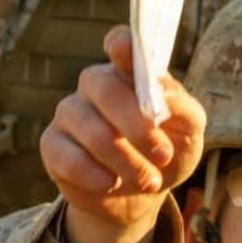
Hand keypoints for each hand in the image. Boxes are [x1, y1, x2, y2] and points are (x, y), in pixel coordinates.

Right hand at [40, 26, 203, 242]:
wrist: (140, 196)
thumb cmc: (166, 153)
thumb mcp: (188, 133)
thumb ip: (183, 108)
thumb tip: (164, 94)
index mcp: (130, 75)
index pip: (121, 45)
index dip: (122, 46)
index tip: (126, 51)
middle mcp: (96, 86)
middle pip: (106, 89)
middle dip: (138, 126)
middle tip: (163, 155)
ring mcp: (70, 113)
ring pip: (91, 129)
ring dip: (126, 160)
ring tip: (150, 181)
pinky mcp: (52, 145)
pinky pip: (69, 157)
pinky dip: (96, 175)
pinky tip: (112, 184)